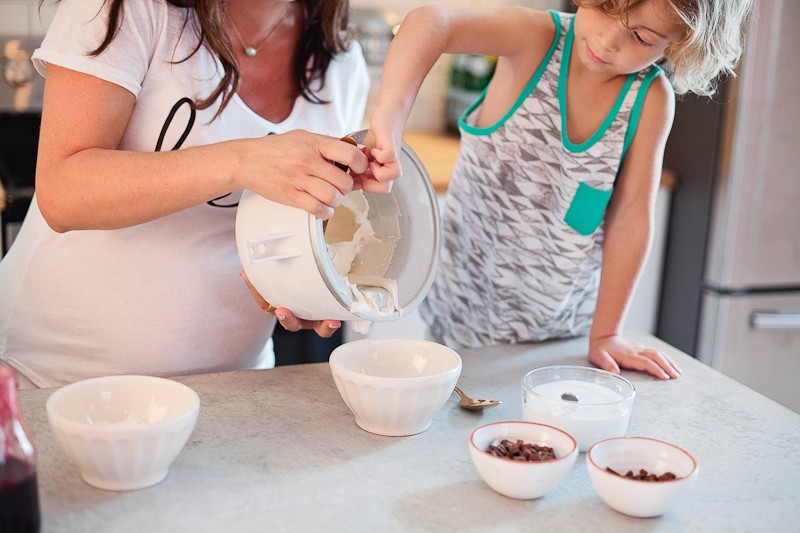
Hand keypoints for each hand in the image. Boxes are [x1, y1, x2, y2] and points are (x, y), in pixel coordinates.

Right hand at [238, 130, 368, 219]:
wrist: (247, 160)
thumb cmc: (276, 149)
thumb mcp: (303, 137)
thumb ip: (327, 144)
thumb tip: (354, 151)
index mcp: (314, 144)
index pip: (350, 154)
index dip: (361, 165)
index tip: (359, 169)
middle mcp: (308, 161)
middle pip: (343, 180)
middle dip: (347, 187)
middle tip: (341, 186)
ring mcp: (299, 179)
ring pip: (333, 196)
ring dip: (336, 200)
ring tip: (331, 196)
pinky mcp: (291, 196)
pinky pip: (317, 209)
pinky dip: (325, 212)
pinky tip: (323, 207)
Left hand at [240, 271, 340, 337]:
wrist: (312, 263)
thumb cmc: (327, 270)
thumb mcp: (335, 272)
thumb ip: (344, 264)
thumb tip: (344, 238)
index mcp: (320, 313)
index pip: (323, 326)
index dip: (327, 326)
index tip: (332, 321)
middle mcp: (303, 313)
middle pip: (296, 323)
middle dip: (290, 320)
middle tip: (284, 312)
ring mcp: (287, 304)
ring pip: (275, 310)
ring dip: (266, 301)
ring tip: (259, 291)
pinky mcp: (272, 295)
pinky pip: (261, 295)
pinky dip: (254, 285)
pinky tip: (246, 274)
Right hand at [359, 105, 406, 189]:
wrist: (387, 114)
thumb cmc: (375, 136)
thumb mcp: (361, 156)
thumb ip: (354, 169)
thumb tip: (340, 180)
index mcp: (381, 172)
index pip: (378, 190)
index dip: (364, 186)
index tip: (354, 174)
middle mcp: (389, 167)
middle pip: (385, 188)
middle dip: (368, 182)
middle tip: (361, 170)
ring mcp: (392, 158)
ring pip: (391, 177)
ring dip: (375, 172)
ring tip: (368, 160)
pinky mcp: (392, 146)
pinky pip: (388, 157)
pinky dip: (378, 155)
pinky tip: (373, 148)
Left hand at [588, 334, 681, 379]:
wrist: (603, 337)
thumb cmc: (600, 350)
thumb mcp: (598, 356)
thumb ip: (606, 364)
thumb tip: (614, 371)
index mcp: (628, 355)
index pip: (645, 362)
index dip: (655, 369)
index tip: (664, 377)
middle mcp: (636, 350)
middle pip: (655, 357)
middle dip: (667, 366)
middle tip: (675, 376)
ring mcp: (640, 348)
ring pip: (658, 353)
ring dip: (669, 362)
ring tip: (678, 372)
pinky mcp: (642, 348)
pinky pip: (656, 353)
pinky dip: (665, 359)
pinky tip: (671, 365)